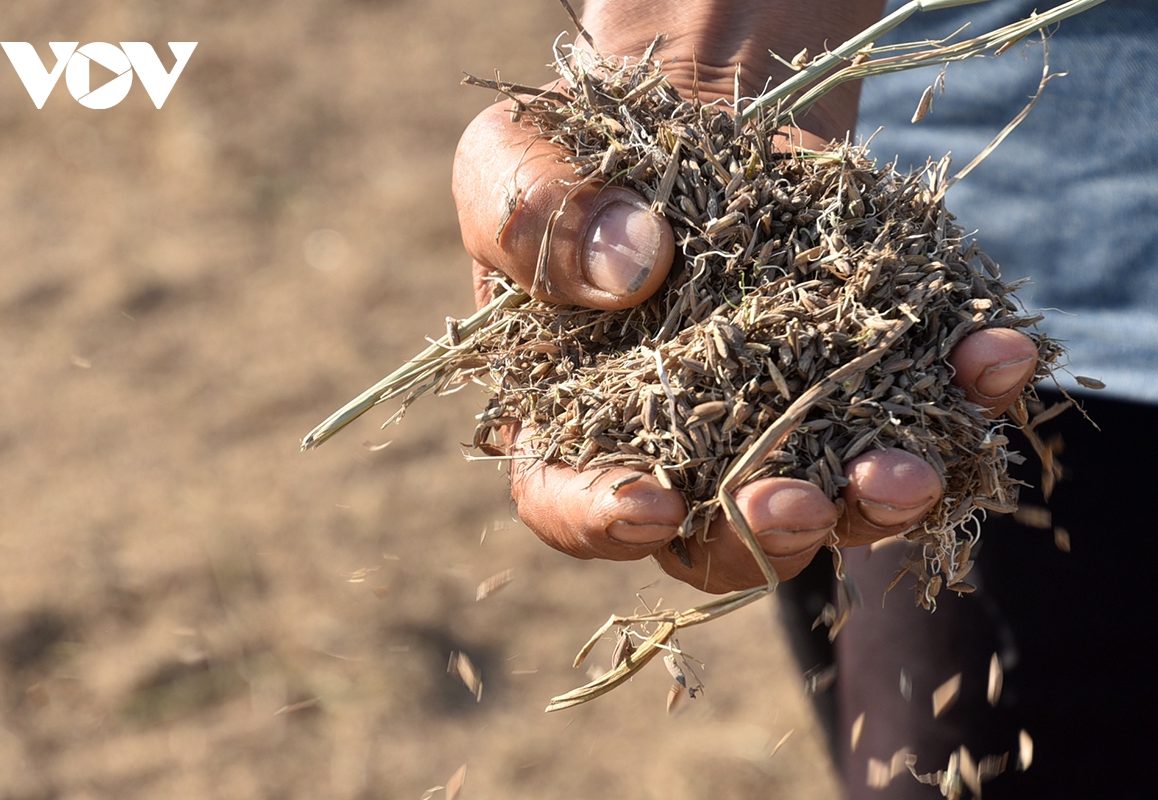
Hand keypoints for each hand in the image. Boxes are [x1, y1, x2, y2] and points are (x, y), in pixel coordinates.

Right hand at [452, 1, 1038, 592]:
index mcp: (570, 421)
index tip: (652, 505)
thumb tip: (633, 267)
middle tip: (801, 503)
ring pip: (834, 497)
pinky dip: (963, 388)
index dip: (602, 519)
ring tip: (914, 468)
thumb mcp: (515, 159)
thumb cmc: (580, 152)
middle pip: (717, 535)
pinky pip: (921, 400)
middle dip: (764, 533)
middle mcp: (679, 447)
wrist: (688, 108)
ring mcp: (779, 417)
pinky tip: (993, 354)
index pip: (567, 499)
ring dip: (878, 499)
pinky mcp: (861, 366)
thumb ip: (538, 219)